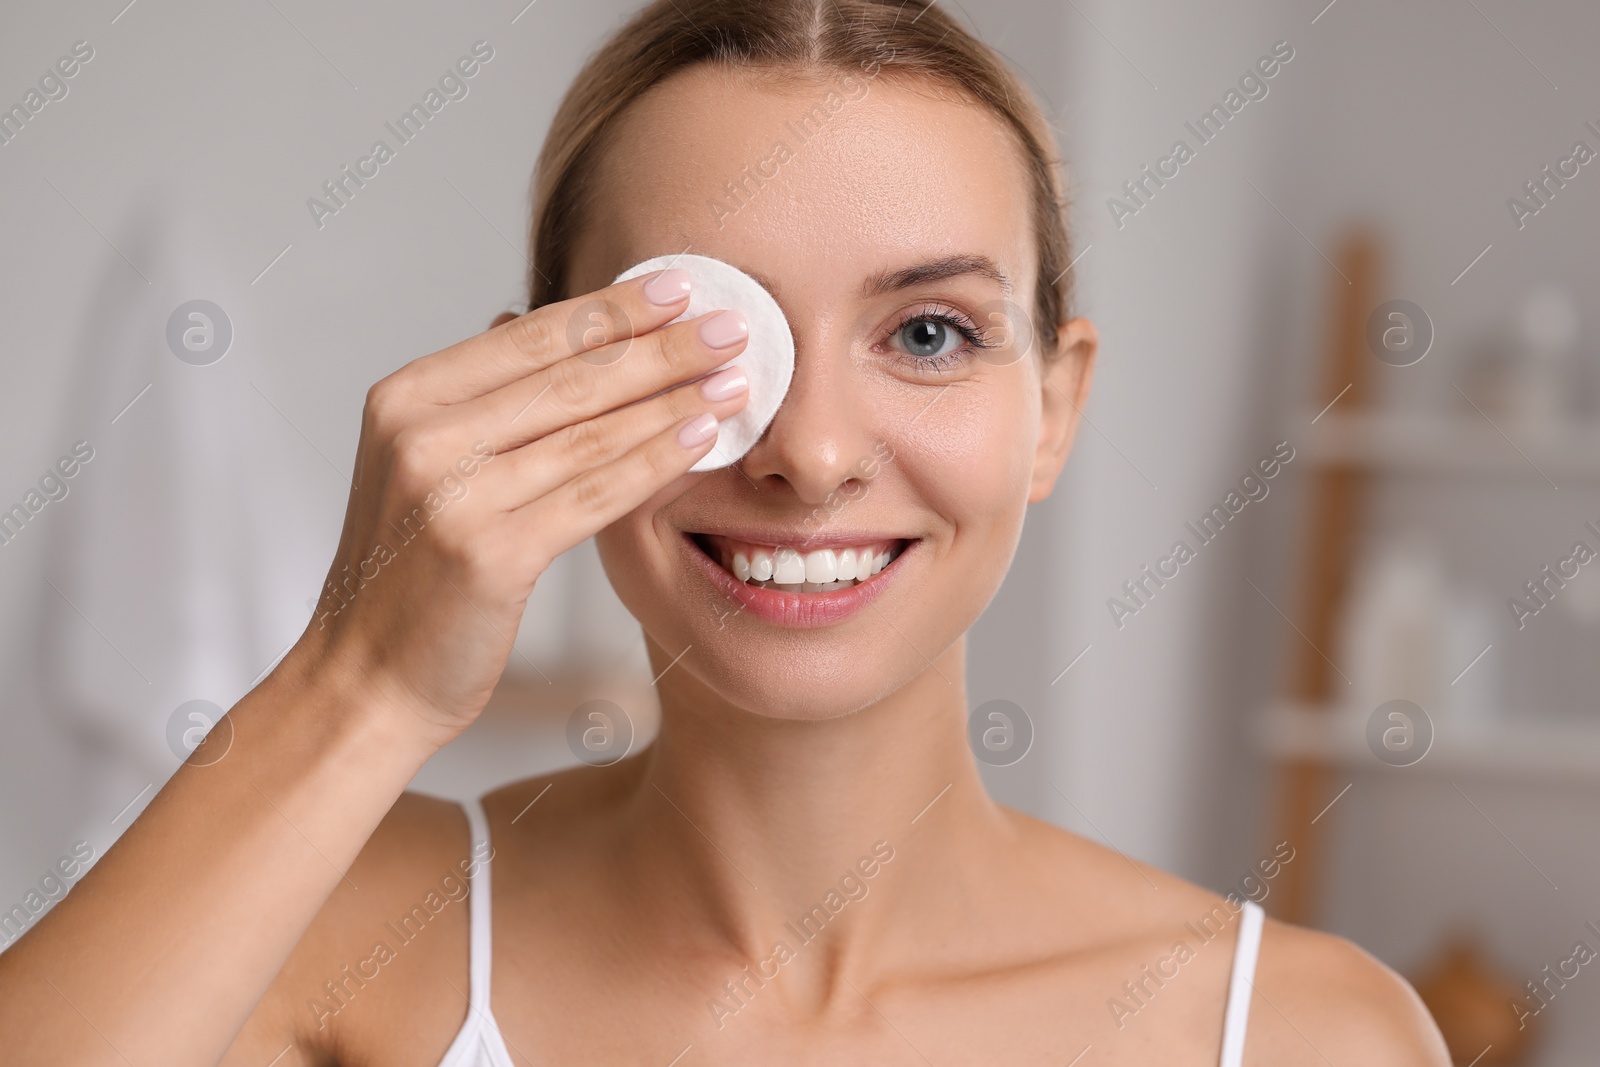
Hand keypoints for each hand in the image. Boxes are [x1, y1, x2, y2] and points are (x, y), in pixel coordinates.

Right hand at [286, 269, 749, 743]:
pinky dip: (655, 462)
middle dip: (660, 347)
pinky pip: (594, 495)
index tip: (679, 288)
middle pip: (568, 377)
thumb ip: (474, 396)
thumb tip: (521, 319)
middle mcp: (422, 436)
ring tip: (734, 378)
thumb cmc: (407, 574)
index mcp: (405, 399)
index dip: (613, 308)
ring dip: (672, 399)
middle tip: (731, 324)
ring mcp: (453, 495)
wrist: (364, 678)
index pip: (530, 336)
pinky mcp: (490, 555)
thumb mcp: (419, 463)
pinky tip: (701, 438)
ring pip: (589, 432)